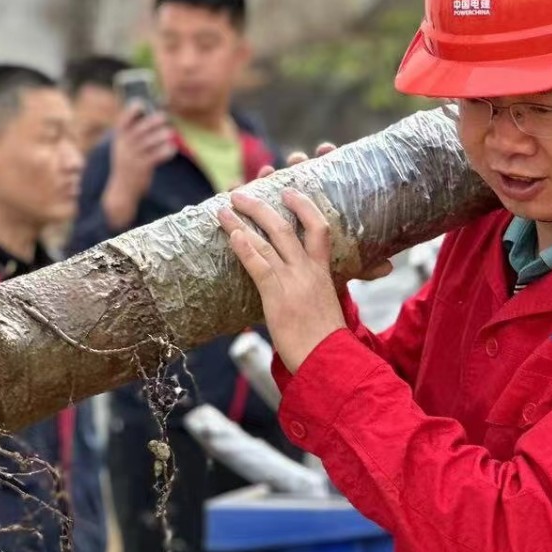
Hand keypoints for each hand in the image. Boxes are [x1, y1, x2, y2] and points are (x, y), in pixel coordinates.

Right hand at [103, 107, 177, 229]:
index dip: (131, 111)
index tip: (141, 103)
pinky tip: (172, 148)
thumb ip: (133, 134)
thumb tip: (153, 116)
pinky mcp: (142, 168)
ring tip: (170, 133)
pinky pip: (156, 157)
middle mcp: (124, 147)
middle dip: (152, 121)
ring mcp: (133, 158)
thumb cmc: (128, 164)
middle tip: (164, 116)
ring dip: (161, 135)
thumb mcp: (124, 148)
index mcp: (119, 139)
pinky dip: (166, 151)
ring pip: (149, 143)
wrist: (122, 189)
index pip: (122, 122)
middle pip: (139, 130)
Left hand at [218, 189, 348, 371]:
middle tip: (241, 193)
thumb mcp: (328, 305)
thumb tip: (307, 288)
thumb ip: (319, 290)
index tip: (289, 191)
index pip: (319, 228)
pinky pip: (258, 265)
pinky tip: (232, 235)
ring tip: (223, 209)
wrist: (328, 360)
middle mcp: (308, 270)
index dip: (304, 206)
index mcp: (323, 271)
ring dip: (242, 221)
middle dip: (261, 206)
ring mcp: (293, 281)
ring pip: (267, 241)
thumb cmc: (325, 339)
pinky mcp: (277, 296)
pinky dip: (244, 247)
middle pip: (285, 226)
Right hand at [253, 143, 392, 282]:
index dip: (328, 156)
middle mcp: (300, 202)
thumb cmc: (324, 275)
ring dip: (267, 175)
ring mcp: (278, 208)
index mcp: (324, 206)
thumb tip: (387, 268)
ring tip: (265, 171)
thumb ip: (363, 268)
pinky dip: (240, 192)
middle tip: (295, 159)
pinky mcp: (257, 219)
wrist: (300, 292)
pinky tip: (233, 186)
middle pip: (299, 174)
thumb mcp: (346, 271)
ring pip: (272, 184)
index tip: (326, 147)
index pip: (327, 174)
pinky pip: (247, 203)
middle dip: (297, 164)